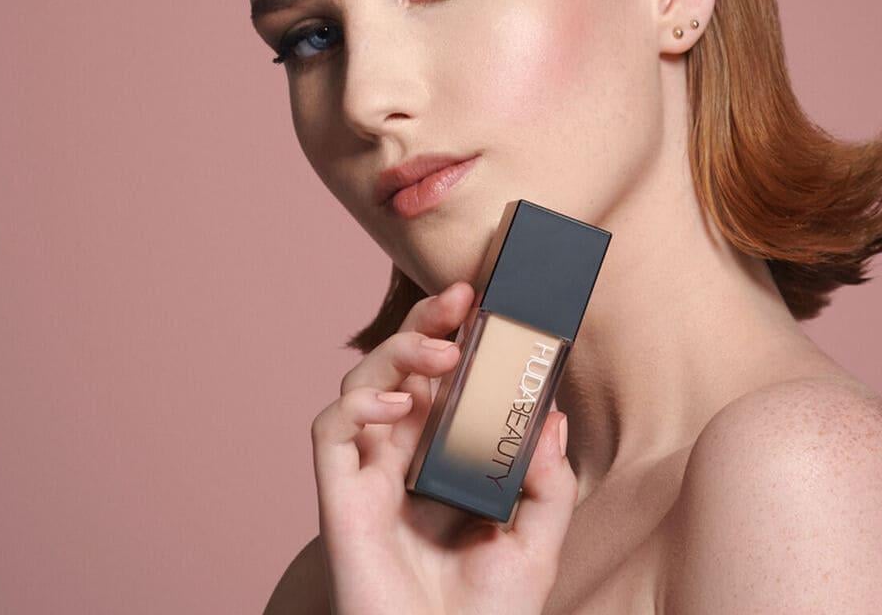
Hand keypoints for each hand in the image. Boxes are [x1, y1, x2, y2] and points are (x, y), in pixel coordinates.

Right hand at [310, 280, 577, 614]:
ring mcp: (370, 470)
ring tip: (442, 351)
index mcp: (446, 454)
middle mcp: (405, 453)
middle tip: (460, 297)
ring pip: (365, 382)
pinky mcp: (341, 495)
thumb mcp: (537, 543)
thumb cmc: (485, 613)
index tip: (489, 304)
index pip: (447, 377)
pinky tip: (394, 404)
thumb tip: (551, 419)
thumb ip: (548, 484)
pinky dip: (356, 404)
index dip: (460, 336)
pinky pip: (330, 430)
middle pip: (403, 365)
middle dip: (426, 323)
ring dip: (399, 352)